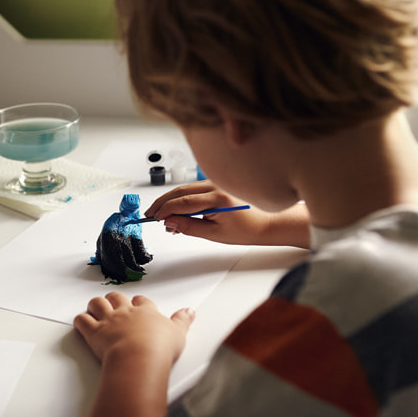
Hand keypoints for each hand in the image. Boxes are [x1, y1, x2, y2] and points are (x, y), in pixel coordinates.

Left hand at [74, 292, 193, 365]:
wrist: (139, 357)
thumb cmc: (159, 347)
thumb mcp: (178, 333)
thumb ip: (183, 321)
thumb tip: (190, 311)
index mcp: (146, 312)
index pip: (142, 301)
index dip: (139, 302)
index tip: (138, 305)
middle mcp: (125, 313)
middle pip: (116, 297)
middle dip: (114, 299)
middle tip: (114, 303)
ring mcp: (108, 321)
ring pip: (97, 304)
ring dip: (95, 305)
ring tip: (95, 308)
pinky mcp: (94, 333)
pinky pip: (82, 321)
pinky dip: (80, 320)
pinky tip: (81, 322)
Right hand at [146, 181, 306, 246]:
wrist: (267, 222)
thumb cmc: (246, 230)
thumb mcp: (215, 234)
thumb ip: (189, 227)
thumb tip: (169, 223)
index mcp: (218, 199)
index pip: (183, 202)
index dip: (165, 210)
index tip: (155, 218)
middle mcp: (217, 186)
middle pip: (180, 191)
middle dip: (162, 202)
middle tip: (150, 214)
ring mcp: (217, 182)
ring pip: (185, 188)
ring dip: (170, 200)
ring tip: (161, 215)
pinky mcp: (217, 183)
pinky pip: (193, 188)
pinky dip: (181, 198)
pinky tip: (175, 209)